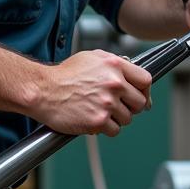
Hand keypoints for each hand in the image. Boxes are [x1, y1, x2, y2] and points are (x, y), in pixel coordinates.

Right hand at [32, 50, 151, 136]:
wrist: (43, 90)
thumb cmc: (65, 75)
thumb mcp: (92, 58)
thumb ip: (115, 64)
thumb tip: (132, 76)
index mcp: (115, 66)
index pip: (145, 80)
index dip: (144, 90)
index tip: (141, 96)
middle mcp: (114, 83)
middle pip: (140, 102)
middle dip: (131, 107)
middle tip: (117, 106)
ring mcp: (107, 103)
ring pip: (127, 118)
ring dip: (117, 118)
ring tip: (100, 111)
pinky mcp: (98, 121)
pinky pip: (114, 130)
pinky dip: (106, 128)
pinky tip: (94, 119)